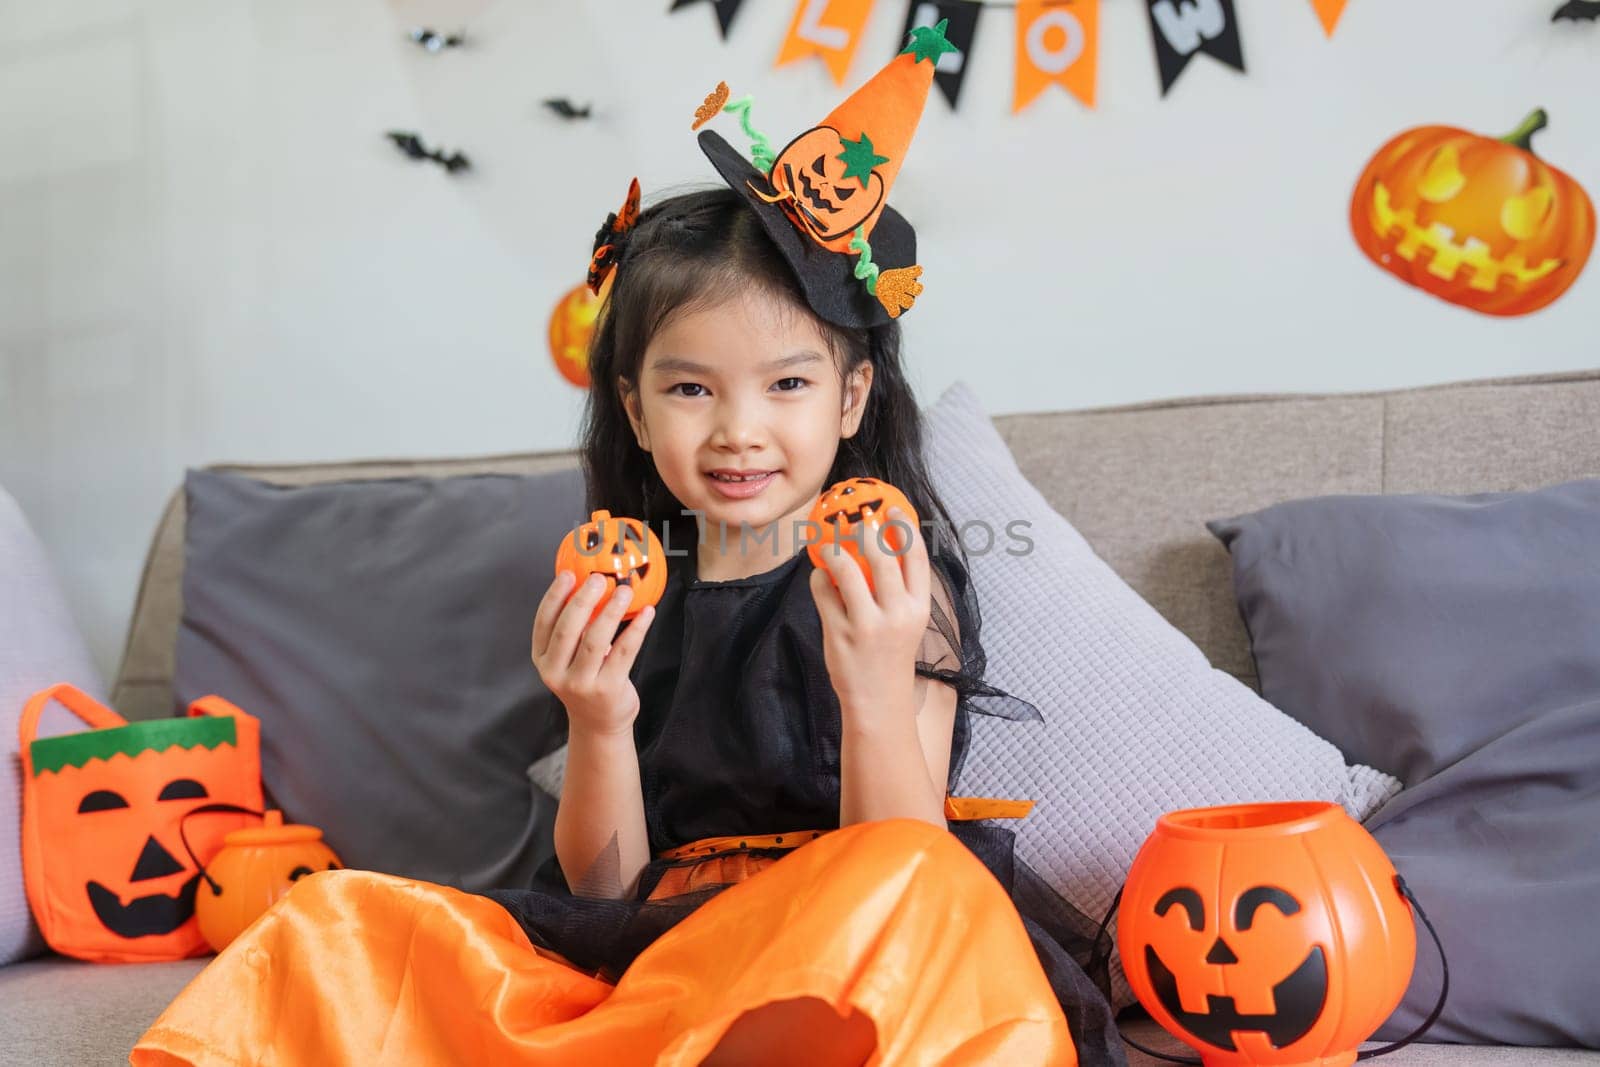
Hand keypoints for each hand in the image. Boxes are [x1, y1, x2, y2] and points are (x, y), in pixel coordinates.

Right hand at [532, 571, 655, 735]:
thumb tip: (590, 585)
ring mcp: (581, 683)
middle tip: (599, 578)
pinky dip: (636, 629)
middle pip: (568, 630)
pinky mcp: (607, 689)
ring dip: (611, 612)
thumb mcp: (569, 658)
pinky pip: (624, 652)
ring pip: (595, 641)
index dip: (554, 596)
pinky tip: (646, 613)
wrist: (598, 724)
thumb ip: (574, 629)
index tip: (568, 574)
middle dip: (583, 600)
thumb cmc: (585, 680)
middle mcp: (556, 672)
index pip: (544, 622)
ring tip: (624, 591)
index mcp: (544, 659)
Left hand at [809, 507, 929, 716]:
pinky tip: (821, 578)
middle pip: (880, 557)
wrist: (879, 700)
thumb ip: (901, 589)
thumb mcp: (909, 622)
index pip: (916, 557)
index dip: (904, 527)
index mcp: (919, 608)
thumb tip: (884, 544)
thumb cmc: (892, 654)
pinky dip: (820, 577)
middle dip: (864, 531)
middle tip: (853, 522)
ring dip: (835, 551)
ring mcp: (866, 625)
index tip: (892, 508)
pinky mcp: (839, 633)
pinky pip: (824, 590)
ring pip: (846, 569)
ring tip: (830, 548)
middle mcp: (896, 614)